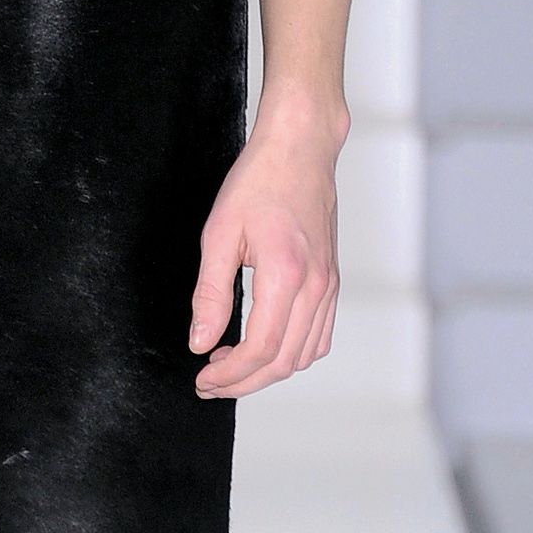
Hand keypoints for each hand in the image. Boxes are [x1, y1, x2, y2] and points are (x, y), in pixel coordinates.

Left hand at [188, 96, 346, 399]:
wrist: (300, 150)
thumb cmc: (259, 182)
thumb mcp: (219, 234)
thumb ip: (210, 294)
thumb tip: (200, 342)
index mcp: (286, 274)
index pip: (260, 349)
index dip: (229, 375)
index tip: (202, 379)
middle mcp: (316, 286)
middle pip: (283, 362)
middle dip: (243, 382)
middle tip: (209, 383)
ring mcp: (329, 285)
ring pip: (304, 355)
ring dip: (267, 371)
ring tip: (229, 364)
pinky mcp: (332, 281)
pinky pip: (319, 336)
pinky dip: (292, 353)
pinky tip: (263, 345)